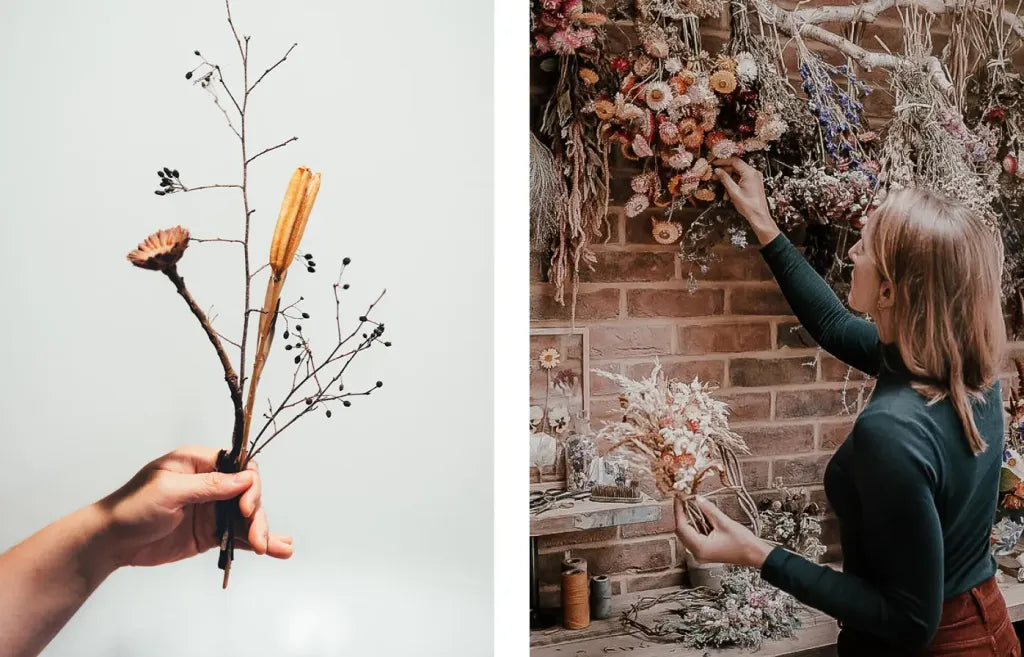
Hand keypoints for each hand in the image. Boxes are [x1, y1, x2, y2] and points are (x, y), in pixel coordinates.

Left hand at [95, 445, 292, 567]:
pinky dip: (256, 542)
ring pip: (247, 517)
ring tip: (277, 549)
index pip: (239, 468)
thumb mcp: (169, 491)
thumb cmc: (131, 507)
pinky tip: (276, 548)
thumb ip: (210, 485)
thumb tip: (246, 479)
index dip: (250, 486)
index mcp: (199, 463)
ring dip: (264, 530)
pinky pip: (238, 536)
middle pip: (248, 495)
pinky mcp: (211, 533)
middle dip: (257, 516)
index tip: (247, 508)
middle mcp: (211, 484)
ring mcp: (212, 510)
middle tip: (259, 539)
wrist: (110, 542)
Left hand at [674, 495, 770, 568]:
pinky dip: (697, 526)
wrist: (755, 555)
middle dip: (683, 515)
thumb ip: (708, 510)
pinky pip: (695, 537)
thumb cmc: (743, 543)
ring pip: (688, 534)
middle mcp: (697, 553)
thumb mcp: (724, 522)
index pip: (681, 527)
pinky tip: (702, 516)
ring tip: (694, 505)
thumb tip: (697, 499)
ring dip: (690, 520)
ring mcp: (701, 554)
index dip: (679, 511)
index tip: (679, 498)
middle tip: (685, 500)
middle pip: (682, 532)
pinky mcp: (705, 552)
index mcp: (700, 548)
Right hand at [712, 157, 779, 245]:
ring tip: (722, 190)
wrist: (759, 215)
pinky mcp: (754, 183)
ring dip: (729, 181)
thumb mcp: (733, 191)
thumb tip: (718, 171)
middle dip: (725, 173)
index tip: (715, 164)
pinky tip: (729, 193)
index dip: (723, 162)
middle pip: (736, 167)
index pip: (734, 161)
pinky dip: (734, 184)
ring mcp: (754, 178)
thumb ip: (725, 179)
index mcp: (750, 173)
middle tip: (715, 177)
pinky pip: (741, 179)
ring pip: (738, 174)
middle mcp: (754, 173)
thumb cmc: (749, 206)